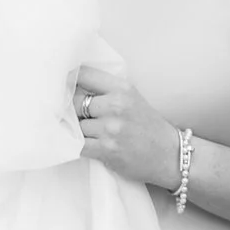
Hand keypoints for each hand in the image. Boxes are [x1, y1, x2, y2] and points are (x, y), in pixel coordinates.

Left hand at [72, 56, 184, 194]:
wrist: (169, 155)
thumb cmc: (147, 126)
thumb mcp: (131, 98)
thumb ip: (104, 90)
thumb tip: (68, 86)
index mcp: (122, 88)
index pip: (84, 74)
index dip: (67, 80)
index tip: (59, 86)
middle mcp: (116, 105)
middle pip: (74, 101)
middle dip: (69, 109)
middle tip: (70, 114)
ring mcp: (111, 128)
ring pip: (75, 124)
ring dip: (74, 130)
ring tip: (82, 131)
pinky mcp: (107, 150)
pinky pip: (78, 144)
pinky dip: (75, 145)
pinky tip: (80, 143)